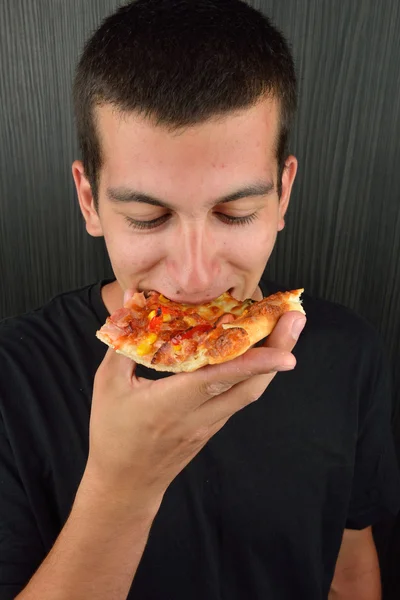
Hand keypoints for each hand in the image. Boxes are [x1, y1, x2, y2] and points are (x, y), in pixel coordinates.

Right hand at [84, 309, 305, 508]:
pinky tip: (258, 353)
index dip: (254, 363)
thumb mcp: (108, 386)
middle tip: (295, 319)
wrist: (127, 484)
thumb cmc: (113, 434)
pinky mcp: (213, 426)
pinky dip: (253, 373)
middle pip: (249, 387)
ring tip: (285, 329)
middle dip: (278, 353)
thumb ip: (122, 346)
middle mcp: (199, 415)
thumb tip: (132, 306)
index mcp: (172, 403)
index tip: (285, 350)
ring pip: (249, 393)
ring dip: (271, 363)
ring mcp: (210, 424)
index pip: (219, 380)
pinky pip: (238, 397)